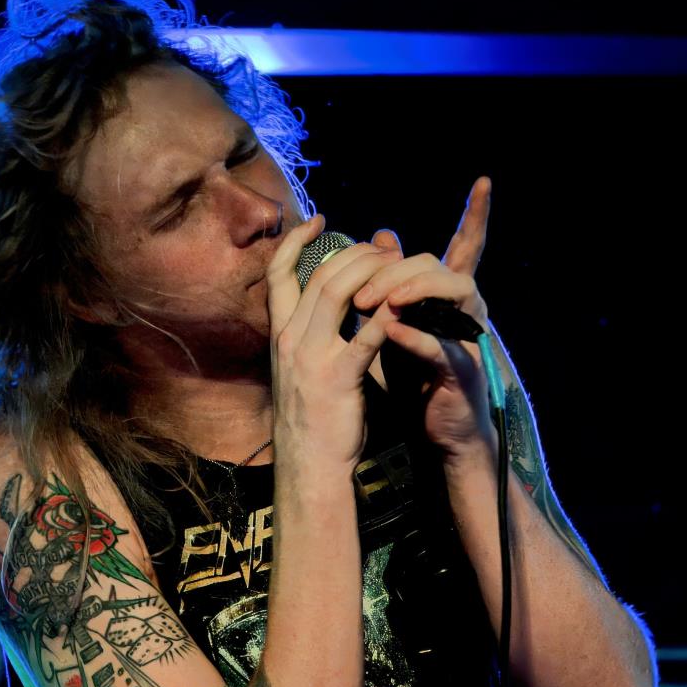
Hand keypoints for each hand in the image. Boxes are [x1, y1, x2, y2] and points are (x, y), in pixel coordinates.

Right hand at [265, 213, 406, 473]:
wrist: (308, 466)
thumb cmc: (311, 421)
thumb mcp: (300, 370)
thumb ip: (309, 336)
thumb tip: (325, 308)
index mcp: (279, 335)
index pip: (278, 274)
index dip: (295, 241)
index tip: (318, 220)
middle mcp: (290, 339)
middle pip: (319, 275)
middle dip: (354, 254)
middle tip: (381, 248)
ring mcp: (311, 356)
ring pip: (338, 292)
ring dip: (372, 273)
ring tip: (396, 268)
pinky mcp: (338, 377)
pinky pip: (366, 333)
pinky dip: (389, 313)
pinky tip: (408, 305)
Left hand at [349, 178, 499, 466]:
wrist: (438, 432)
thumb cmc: (418, 376)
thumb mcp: (398, 321)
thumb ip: (391, 281)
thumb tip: (384, 234)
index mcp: (449, 299)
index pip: (465, 248)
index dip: (478, 215)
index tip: (484, 182)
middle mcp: (465, 311)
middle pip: (441, 266)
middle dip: (399, 269)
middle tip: (361, 292)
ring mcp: (467, 339)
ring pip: (454, 294)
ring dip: (414, 292)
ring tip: (380, 304)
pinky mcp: (462, 372)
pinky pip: (442, 347)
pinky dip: (416, 337)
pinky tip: (391, 331)